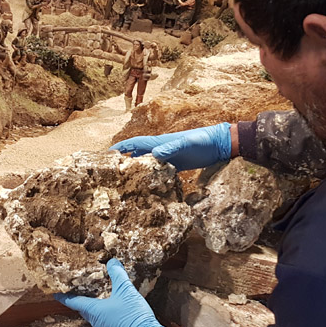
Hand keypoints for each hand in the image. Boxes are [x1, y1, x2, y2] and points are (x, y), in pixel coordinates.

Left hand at [55, 258, 162, 326]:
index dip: (64, 297)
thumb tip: (111, 261)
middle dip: (79, 300)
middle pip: (83, 309)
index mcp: (94, 310)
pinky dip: (103, 313)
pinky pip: (104, 321)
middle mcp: (96, 321)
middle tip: (77, 290)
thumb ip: (118, 275)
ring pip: (94, 316)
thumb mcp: (126, 290)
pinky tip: (111, 307)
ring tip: (95, 296)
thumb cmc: (132, 315)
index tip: (55, 293)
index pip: (74, 302)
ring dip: (93, 306)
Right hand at [109, 122, 231, 170]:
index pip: (135, 144)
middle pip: (138, 154)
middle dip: (124, 160)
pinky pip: (160, 172)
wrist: (219, 144)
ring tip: (125, 182)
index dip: (121, 147)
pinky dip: (151, 178)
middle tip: (111, 172)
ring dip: (137, 170)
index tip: (107, 154)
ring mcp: (168, 158)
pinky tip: (147, 187)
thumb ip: (171, 147)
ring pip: (147, 164)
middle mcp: (161, 149)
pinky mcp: (177, 166)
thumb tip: (154, 154)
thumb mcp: (187, 142)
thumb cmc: (203, 139)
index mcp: (159, 142)